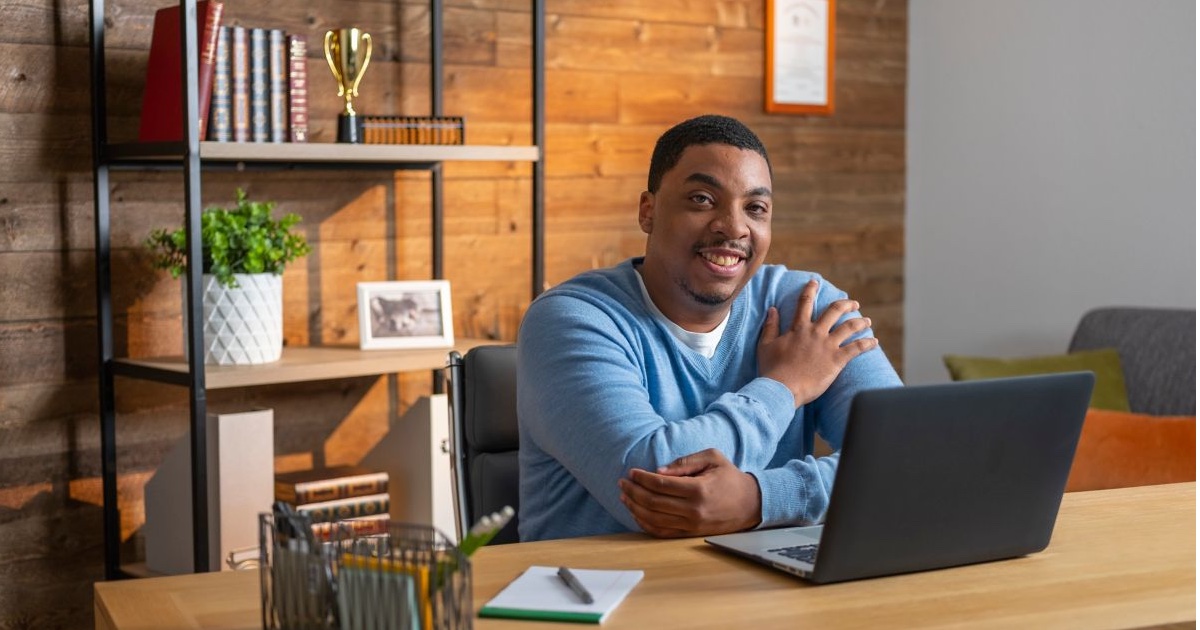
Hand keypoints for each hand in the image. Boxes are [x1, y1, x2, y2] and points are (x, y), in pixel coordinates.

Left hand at [618, 448, 760, 537]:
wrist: (751, 504)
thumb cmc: (730, 477)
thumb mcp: (712, 458)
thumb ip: (685, 462)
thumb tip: (659, 471)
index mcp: (698, 489)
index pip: (661, 485)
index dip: (642, 478)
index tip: (631, 472)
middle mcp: (693, 510)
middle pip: (653, 503)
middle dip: (633, 492)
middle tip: (622, 483)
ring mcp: (691, 525)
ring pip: (654, 519)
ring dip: (635, 508)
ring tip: (625, 497)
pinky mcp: (690, 534)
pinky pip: (661, 532)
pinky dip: (645, 524)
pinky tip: (636, 513)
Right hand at [758, 279, 878, 406]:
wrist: (783, 388)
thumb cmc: (772, 369)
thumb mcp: (765, 345)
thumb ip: (770, 326)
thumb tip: (772, 309)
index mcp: (799, 328)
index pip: (805, 303)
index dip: (810, 290)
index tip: (815, 282)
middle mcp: (816, 332)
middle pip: (834, 310)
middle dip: (846, 304)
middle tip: (854, 303)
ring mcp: (828, 346)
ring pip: (849, 327)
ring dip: (860, 322)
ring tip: (867, 321)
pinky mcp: (837, 360)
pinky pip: (856, 348)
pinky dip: (867, 344)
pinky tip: (874, 342)